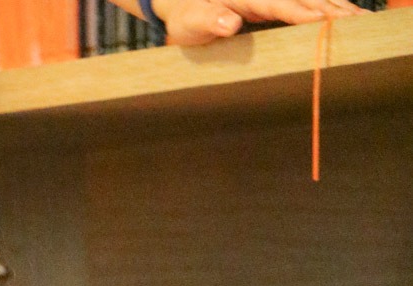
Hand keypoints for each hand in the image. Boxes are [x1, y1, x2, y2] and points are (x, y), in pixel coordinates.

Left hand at [154, 0, 358, 46]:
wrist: (183, 5)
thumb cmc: (187, 16)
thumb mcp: (191, 22)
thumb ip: (209, 22)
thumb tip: (229, 23)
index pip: (282, 3)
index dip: (304, 11)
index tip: (325, 20)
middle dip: (332, 8)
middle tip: (359, 22)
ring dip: (336, 7)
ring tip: (361, 19)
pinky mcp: (273, 5)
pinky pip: (304, 5)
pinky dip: (326, 9)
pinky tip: (343, 16)